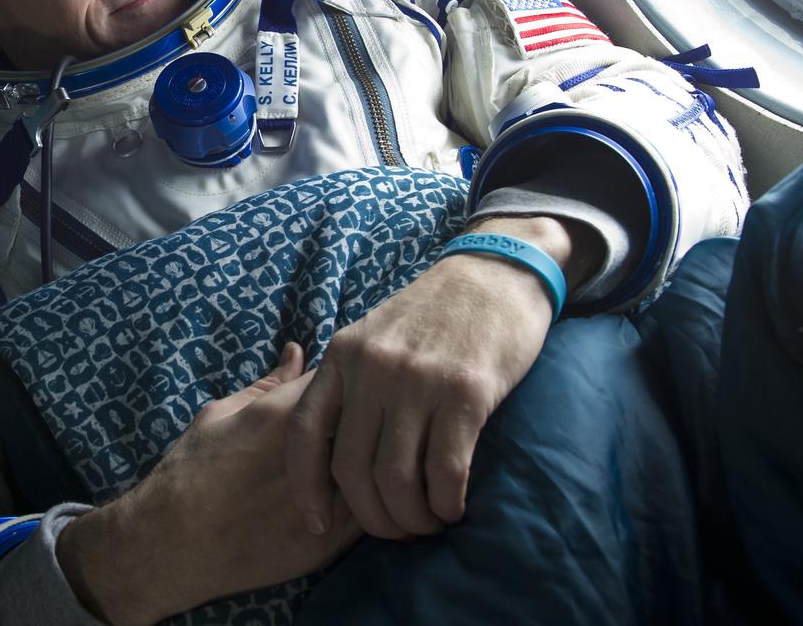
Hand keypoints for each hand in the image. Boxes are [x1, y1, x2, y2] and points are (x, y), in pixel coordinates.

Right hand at [59, 344, 360, 625]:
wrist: (174, 545)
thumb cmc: (191, 470)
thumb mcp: (221, 413)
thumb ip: (269, 383)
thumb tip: (298, 350)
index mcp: (287, 414)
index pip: (345, 380)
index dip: (348, 382)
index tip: (341, 388)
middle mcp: (313, 454)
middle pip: (370, 423)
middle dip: (368, 419)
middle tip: (355, 424)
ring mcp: (327, 500)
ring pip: (377, 469)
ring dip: (374, 460)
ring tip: (356, 460)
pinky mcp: (332, 542)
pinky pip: (371, 512)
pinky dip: (370, 500)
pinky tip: (353, 495)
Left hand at [285, 215, 598, 540]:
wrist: (497, 271)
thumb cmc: (437, 311)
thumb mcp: (376, 333)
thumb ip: (352, 380)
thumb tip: (335, 448)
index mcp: (343, 354)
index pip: (304, 432)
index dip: (306, 487)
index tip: (318, 522)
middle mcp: (372, 367)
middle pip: (351, 469)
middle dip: (372, 517)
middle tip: (397, 531)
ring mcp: (417, 379)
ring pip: (396, 479)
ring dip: (412, 518)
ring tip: (429, 523)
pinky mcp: (466, 392)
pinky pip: (445, 471)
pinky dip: (447, 503)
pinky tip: (455, 507)